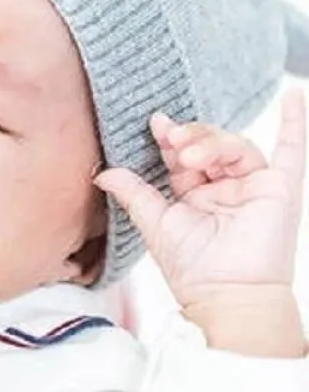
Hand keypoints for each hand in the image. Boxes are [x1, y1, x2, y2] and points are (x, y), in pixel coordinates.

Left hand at [97, 89, 305, 355]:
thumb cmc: (193, 269)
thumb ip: (132, 192)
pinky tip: (295, 95)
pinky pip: (293, 151)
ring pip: (235, 146)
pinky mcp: (282, 190)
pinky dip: (296, 122)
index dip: (170, 139)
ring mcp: (254, 187)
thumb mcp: (154, 223)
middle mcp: (226, 188)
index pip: (182, 156)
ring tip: (188, 153)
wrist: (226, 296)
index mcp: (196, 194)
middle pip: (208, 146)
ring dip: (212, 142)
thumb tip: (102, 172)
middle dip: (189, 137)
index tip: (156, 125)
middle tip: (172, 140)